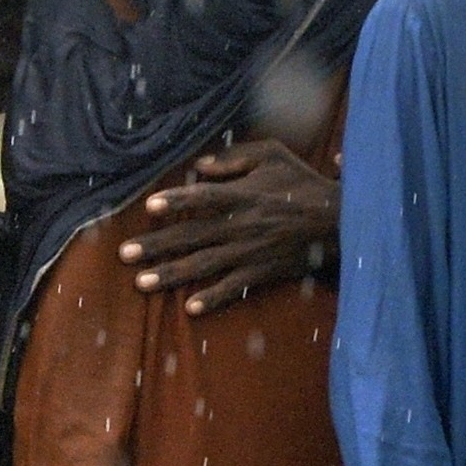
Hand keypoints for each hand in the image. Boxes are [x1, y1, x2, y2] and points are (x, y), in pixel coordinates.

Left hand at [118, 142, 338, 317]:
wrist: (342, 221)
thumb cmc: (302, 184)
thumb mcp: (274, 156)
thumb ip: (235, 156)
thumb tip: (199, 164)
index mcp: (243, 195)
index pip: (204, 197)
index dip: (178, 201)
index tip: (150, 206)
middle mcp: (241, 225)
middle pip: (192, 236)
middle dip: (157, 246)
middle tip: (124, 254)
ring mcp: (250, 252)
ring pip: (204, 264)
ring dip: (171, 275)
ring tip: (140, 283)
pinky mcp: (262, 272)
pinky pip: (234, 288)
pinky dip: (213, 299)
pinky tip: (189, 310)